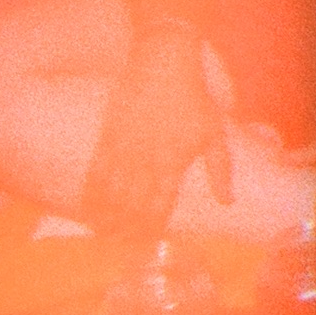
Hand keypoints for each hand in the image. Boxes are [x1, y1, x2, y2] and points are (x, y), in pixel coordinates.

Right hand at [82, 26, 227, 244]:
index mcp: (173, 162)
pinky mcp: (107, 137)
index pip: (160, 205)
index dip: (152, 228)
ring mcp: (123, 150)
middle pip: (132, 205)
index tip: (148, 246)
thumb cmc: (192, 99)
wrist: (162, 64)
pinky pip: (96, 172)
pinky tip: (88, 208)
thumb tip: (227, 202)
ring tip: (104, 237)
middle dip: (127, 230)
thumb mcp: (215, 132)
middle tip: (122, 249)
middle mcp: (145, 161)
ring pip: (111, 193)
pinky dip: (92, 193)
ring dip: (106, 217)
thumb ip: (220, 169)